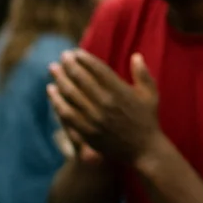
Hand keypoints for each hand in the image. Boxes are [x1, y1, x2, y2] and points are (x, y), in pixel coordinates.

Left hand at [48, 50, 161, 165]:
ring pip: (71, 95)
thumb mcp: (150, 94)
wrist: (143, 149)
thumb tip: (136, 55)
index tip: (75, 52)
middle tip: (62, 56)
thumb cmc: (148, 119)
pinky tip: (51, 92)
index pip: (98, 69)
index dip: (85, 59)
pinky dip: (57, 101)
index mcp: (120, 91)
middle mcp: (105, 103)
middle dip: (69, 65)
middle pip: (82, 79)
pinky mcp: (87, 131)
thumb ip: (143, 74)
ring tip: (53, 69)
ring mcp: (95, 118)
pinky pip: (67, 114)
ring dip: (60, 79)